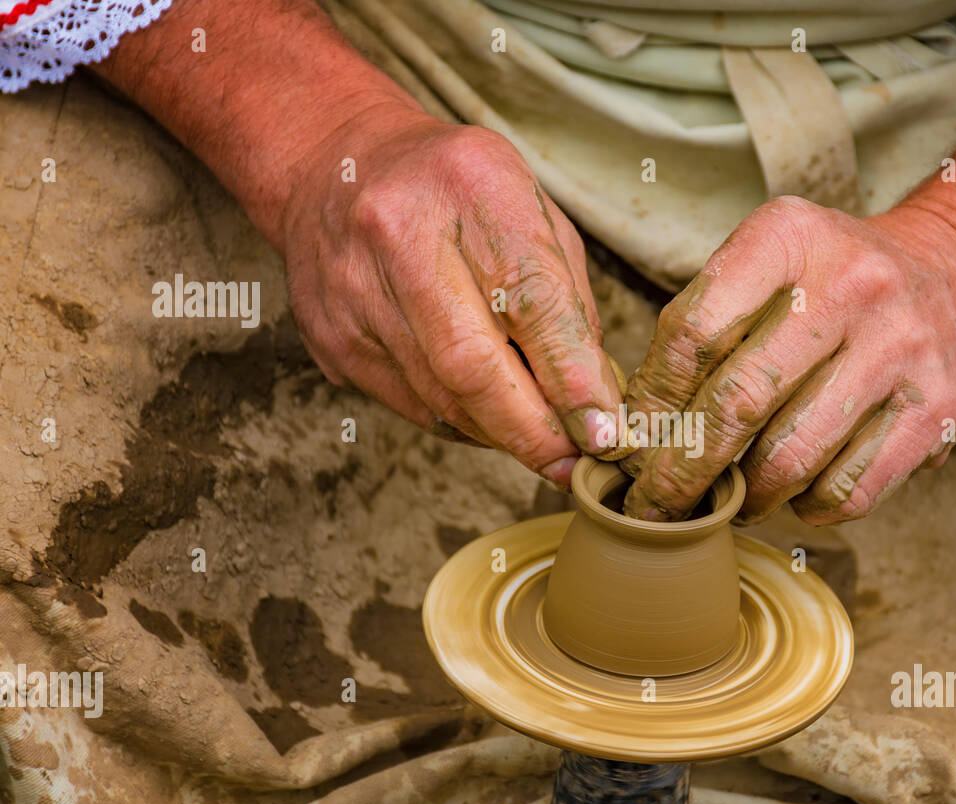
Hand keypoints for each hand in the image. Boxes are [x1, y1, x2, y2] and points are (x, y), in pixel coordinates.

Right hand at [280, 110, 621, 484]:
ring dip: (502, 434)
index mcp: (469, 186)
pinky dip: (462, 423)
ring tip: (542, 444)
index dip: (572, 380)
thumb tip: (596, 398)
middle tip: (576, 466)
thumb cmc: (455, 190)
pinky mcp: (331, 339)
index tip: (605, 432)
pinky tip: (489, 418)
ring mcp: (354, 292)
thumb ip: (567, 300)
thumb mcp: (531, 209)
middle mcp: (399, 235)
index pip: (531, 302)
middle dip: (533, 431)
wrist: (333, 167)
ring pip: (442, 399)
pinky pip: (412, 406)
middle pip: (473, 367)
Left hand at [621, 196, 955, 524]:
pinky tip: (800, 494)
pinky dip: (811, 507)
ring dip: (748, 496)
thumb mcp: (775, 263)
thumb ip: (710, 324)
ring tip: (733, 501)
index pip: (693, 331)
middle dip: (684, 470)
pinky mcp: (937, 411)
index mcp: (791, 237)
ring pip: (791, 458)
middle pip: (737, 402)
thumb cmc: (841, 283)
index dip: (653, 401)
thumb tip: (638, 426)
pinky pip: (849, 489)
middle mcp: (851, 286)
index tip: (634, 443)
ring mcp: (900, 350)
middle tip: (657, 503)